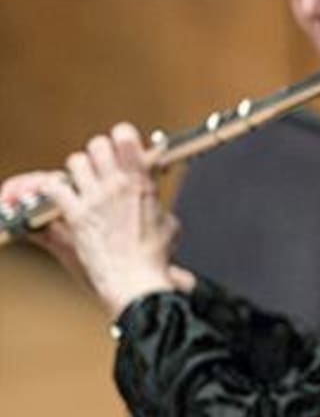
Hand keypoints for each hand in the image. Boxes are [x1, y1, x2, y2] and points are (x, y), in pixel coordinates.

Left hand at [2, 124, 181, 314]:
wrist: (135, 279)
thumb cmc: (154, 256)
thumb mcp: (168, 221)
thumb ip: (156, 201)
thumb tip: (153, 195)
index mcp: (141, 183)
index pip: (125, 137)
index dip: (123, 136)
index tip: (124, 143)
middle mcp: (115, 186)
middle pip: (98, 145)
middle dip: (101, 152)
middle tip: (104, 164)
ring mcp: (93, 199)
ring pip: (76, 161)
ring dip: (80, 168)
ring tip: (85, 180)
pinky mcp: (74, 215)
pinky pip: (55, 186)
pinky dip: (57, 187)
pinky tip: (65, 195)